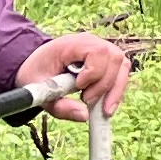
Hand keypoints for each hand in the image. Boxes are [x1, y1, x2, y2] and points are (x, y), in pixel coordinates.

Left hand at [17, 33, 136, 116]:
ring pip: (122, 66)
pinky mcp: (108, 61)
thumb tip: (85, 116)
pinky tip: (105, 106)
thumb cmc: (37, 74)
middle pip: (115, 58)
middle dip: (105, 85)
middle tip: (87, 101)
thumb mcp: (39, 91)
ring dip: (115, 90)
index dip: (94, 72)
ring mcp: (102, 50)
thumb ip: (59, 105)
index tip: (79, 88)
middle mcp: (92, 43)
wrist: (37, 65)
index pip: (98, 51)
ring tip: (101, 109)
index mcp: (73, 44)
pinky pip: (121, 74)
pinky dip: (116, 91)